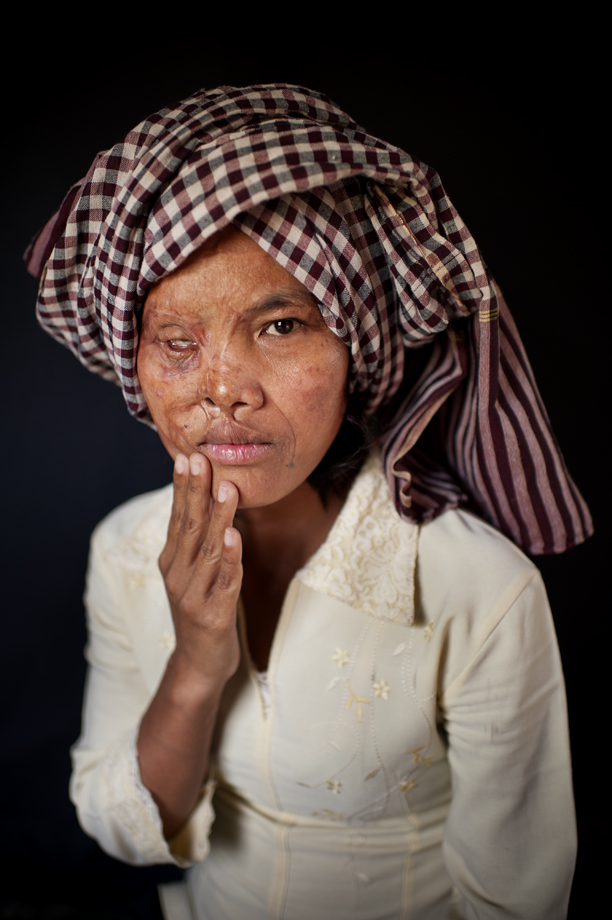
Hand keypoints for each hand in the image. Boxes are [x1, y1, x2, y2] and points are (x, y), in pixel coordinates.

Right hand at [159, 452, 241, 691]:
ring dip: (218, 518)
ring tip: (226, 489)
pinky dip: (230, 558)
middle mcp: (178, 575)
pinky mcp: (214, 615)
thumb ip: (197, 541)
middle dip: (196, 492)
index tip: (187, 457)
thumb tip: (208, 499)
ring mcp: (194, 596)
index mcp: (172, 562)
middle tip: (201, 460)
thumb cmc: (201, 611)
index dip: (183, 488)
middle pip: (189, 527)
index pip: (178, 517)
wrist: (199, 665)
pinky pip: (225, 581)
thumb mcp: (193, 573)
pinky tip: (234, 536)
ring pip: (208, 550)